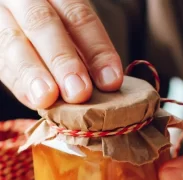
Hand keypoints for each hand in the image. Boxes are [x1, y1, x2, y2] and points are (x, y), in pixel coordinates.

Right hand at [0, 0, 122, 108]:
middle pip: (43, 23)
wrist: (19, 14)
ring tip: (47, 98)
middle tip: (79, 92)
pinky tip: (35, 100)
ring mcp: (1, 16)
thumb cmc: (59, 26)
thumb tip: (107, 82)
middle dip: (63, 60)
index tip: (111, 81)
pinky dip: (19, 83)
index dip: (96, 50)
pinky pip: (1, 63)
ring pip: (13, 42)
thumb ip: (85, 48)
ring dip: (33, 73)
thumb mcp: (71, 25)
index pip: (78, 17)